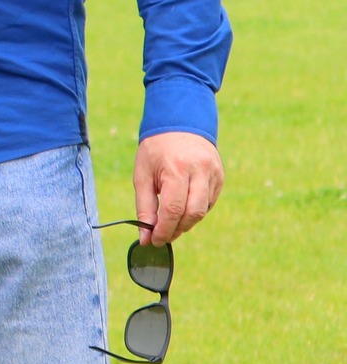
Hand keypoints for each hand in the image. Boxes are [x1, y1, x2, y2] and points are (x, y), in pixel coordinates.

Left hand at [134, 130, 221, 244]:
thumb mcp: (142, 173)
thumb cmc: (156, 149)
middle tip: (162, 235)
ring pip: (202, 211)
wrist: (179, 122)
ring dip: (186, 222)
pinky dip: (194, 210)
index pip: (173, 209)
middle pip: (193, 214)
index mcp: (176, 168)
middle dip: (177, 229)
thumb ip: (144, 206)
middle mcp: (199, 171)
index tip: (153, 241)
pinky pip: (208, 202)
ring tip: (171, 221)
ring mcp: (213, 174)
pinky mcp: (220, 177)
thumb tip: (145, 237)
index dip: (164, 230)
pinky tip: (183, 205)